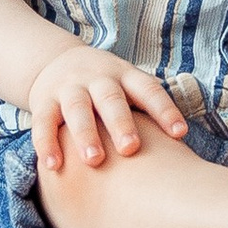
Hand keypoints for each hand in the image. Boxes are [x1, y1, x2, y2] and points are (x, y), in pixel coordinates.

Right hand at [27, 46, 188, 174]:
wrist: (55, 62)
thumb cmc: (105, 88)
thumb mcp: (127, 87)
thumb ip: (147, 112)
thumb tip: (184, 150)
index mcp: (125, 76)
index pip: (148, 90)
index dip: (165, 110)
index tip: (180, 134)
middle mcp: (98, 79)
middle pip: (111, 99)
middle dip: (121, 123)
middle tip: (131, 149)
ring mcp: (69, 88)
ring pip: (77, 109)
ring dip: (85, 134)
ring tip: (94, 160)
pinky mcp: (44, 101)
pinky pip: (43, 122)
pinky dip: (46, 143)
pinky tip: (53, 165)